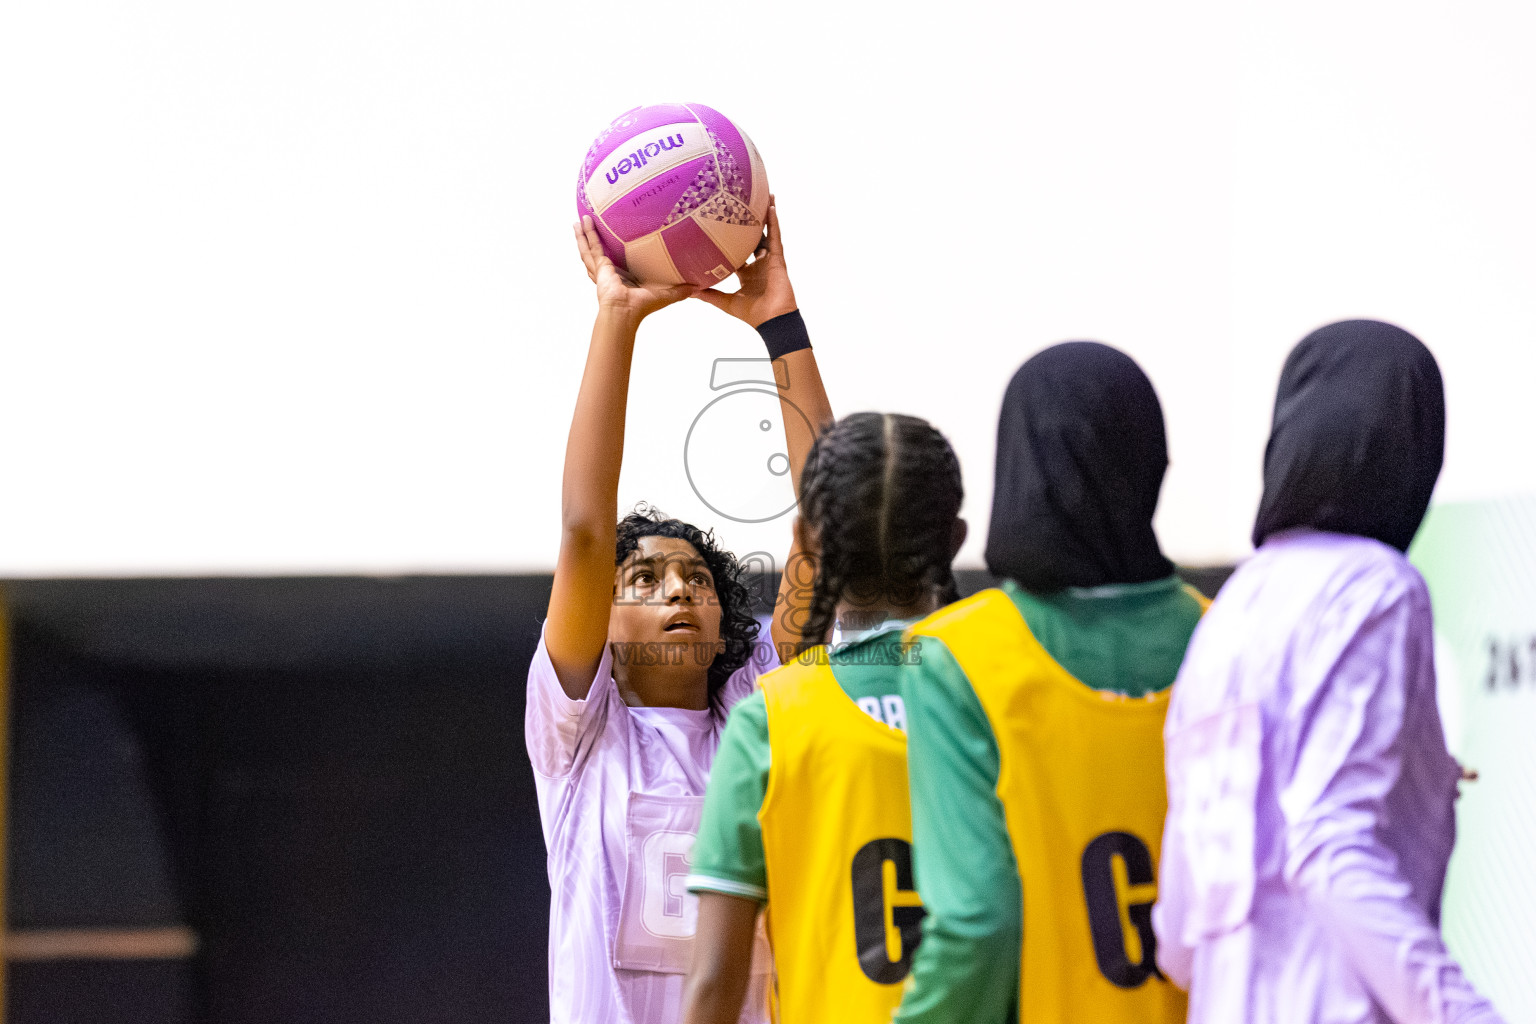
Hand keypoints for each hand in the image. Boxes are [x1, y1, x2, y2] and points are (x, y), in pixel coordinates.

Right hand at [574, 216, 696, 320]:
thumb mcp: (665, 295)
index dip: (613, 253)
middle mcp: (609, 274)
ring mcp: (601, 270)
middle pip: (598, 253)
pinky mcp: (599, 266)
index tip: (612, 241)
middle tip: (590, 226)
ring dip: (584, 235)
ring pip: (590, 249)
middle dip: (593, 240)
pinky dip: (586, 235)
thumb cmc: (641, 307)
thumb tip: (697, 287)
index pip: (616, 262)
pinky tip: (580, 223)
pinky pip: (591, 247)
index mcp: (622, 279)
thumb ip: (680, 290)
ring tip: (579, 221)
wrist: (626, 312)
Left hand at [693, 196, 796, 327]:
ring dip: (766, 215)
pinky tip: (771, 208)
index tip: (722, 224)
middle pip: (754, 237)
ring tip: (764, 195)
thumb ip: (709, 294)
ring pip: (767, 232)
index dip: (732, 238)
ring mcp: (770, 260)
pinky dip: (774, 223)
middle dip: (751, 221)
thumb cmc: (753, 314)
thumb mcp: (725, 302)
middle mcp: (759, 263)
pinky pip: (776, 237)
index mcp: (748, 272)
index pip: (738, 250)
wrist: (772, 321)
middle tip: (743, 203)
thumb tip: (688, 291)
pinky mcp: (778, 260)